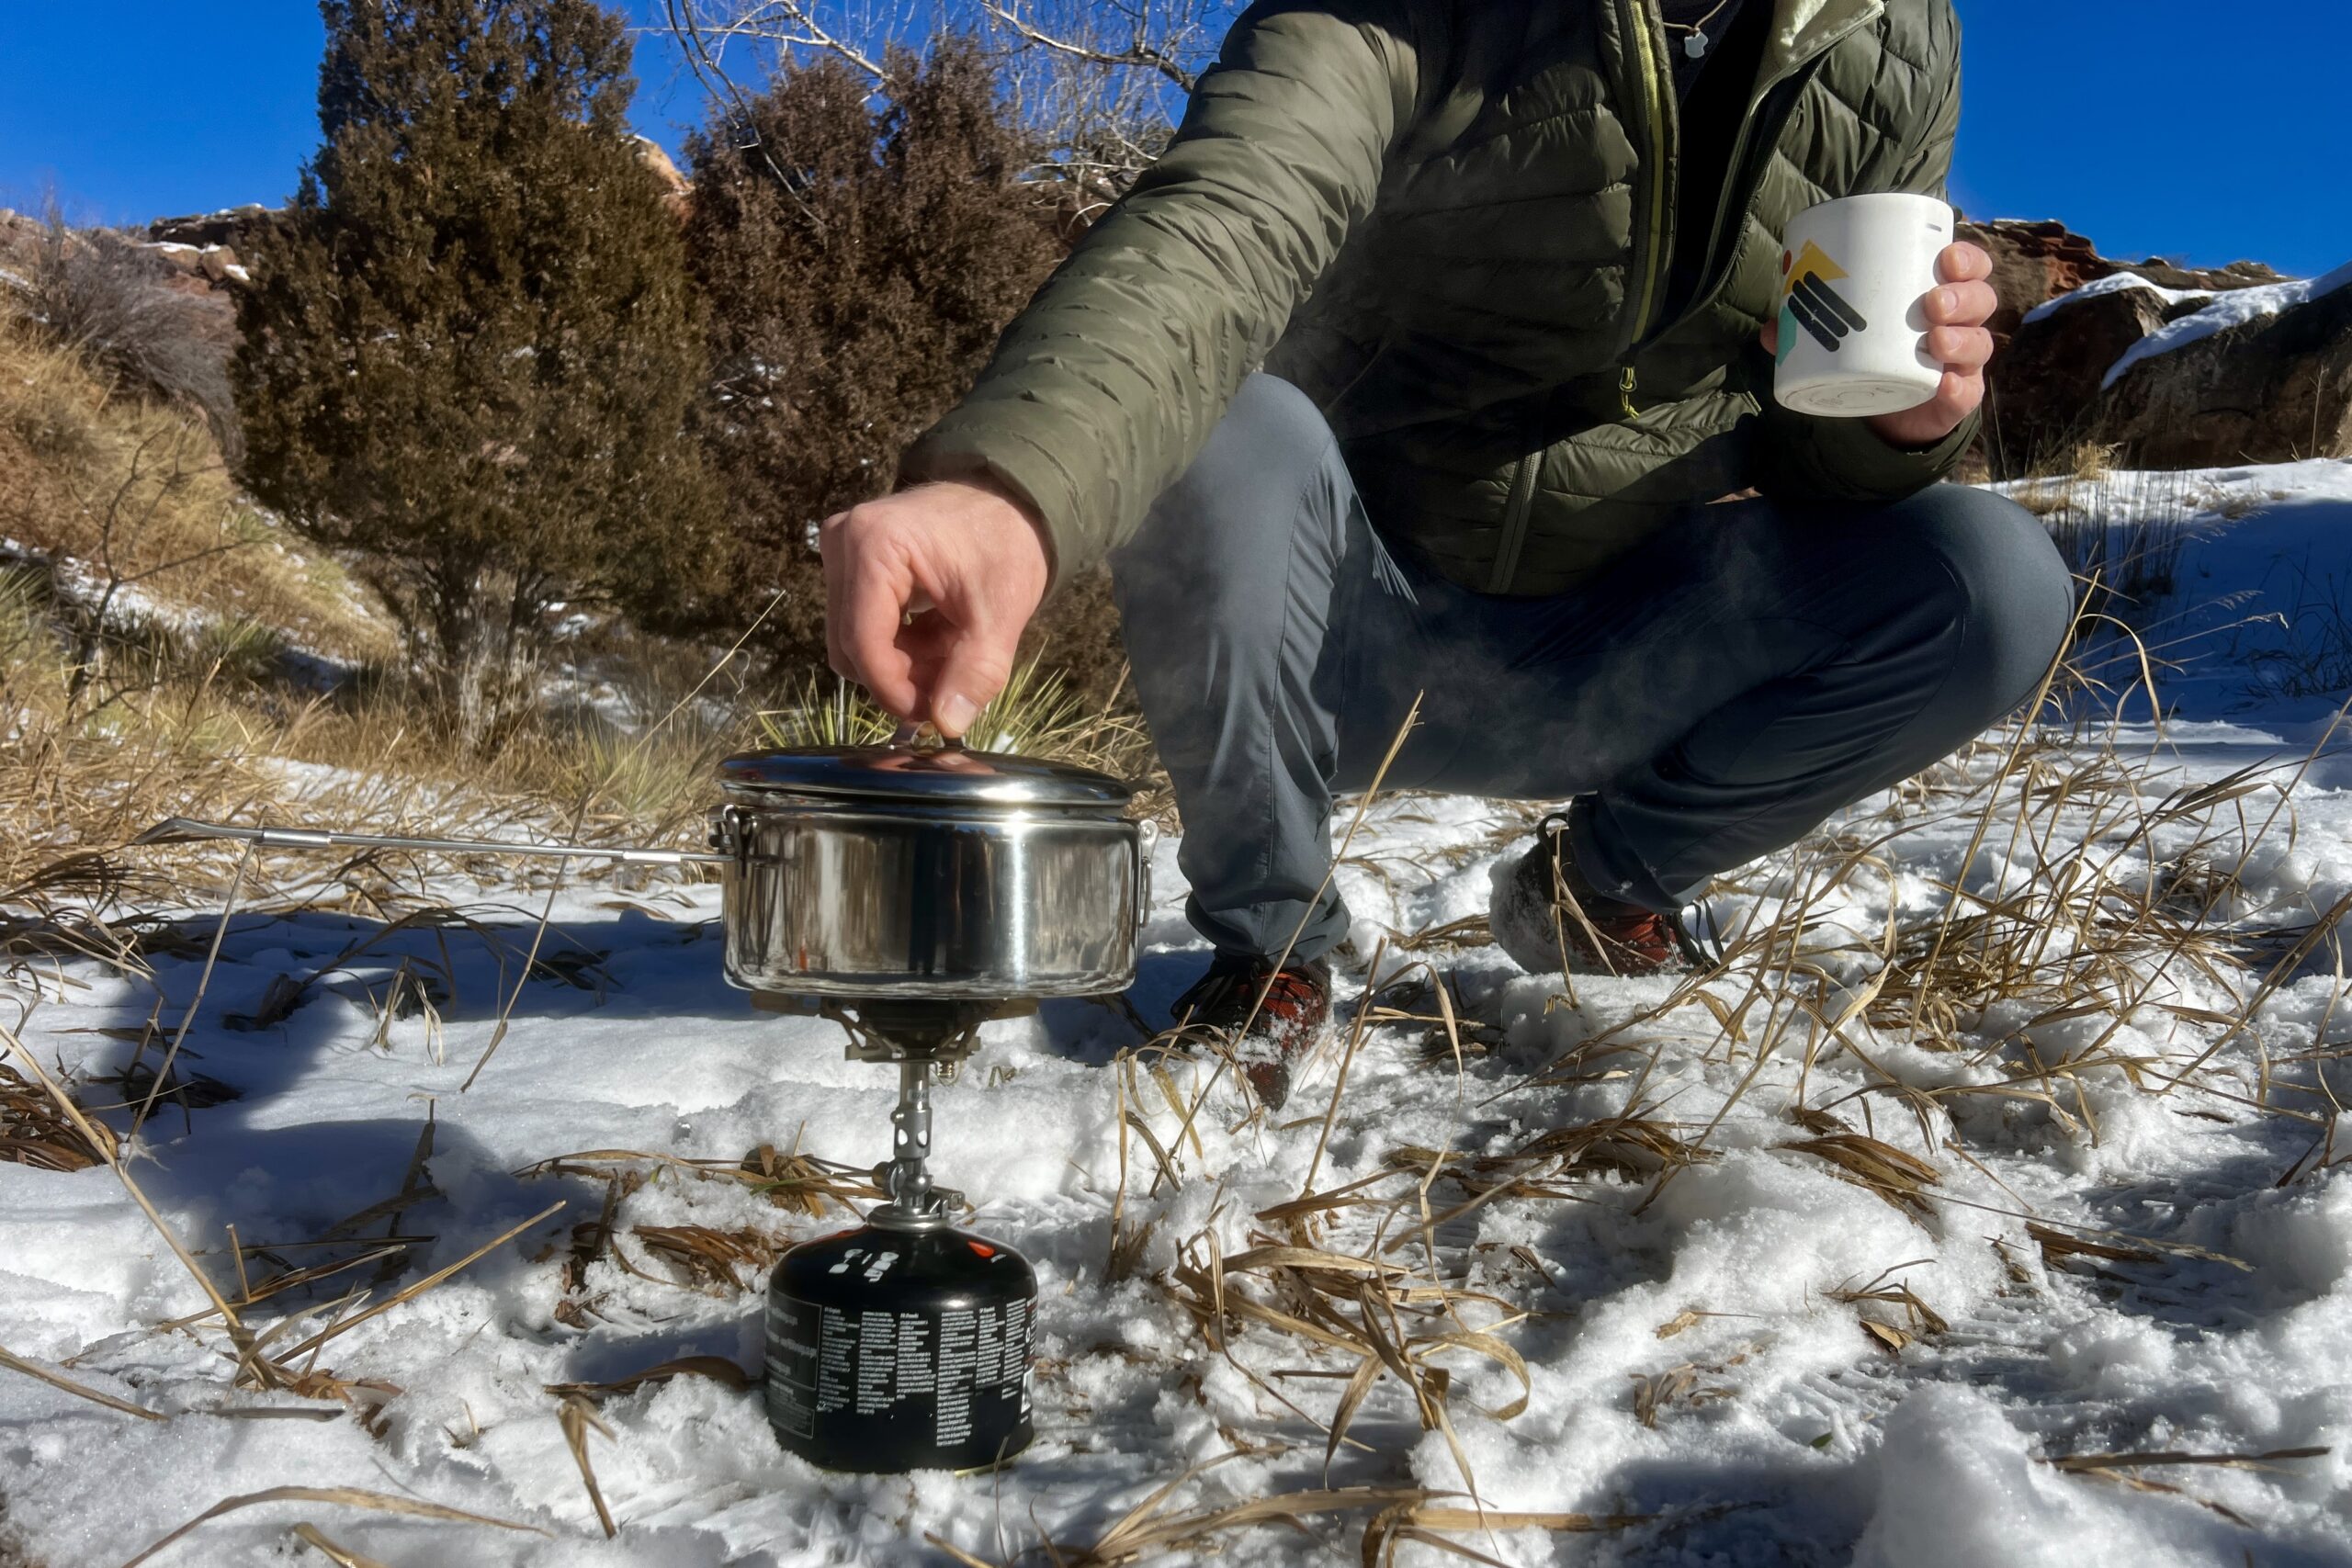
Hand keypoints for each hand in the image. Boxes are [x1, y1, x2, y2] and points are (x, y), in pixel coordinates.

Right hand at [820, 479, 1049, 737]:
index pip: (863, 642)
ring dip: (901, 661)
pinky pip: (860, 623)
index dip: (892, 690)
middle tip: (950, 684)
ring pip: (854, 640)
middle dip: (899, 676)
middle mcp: (843, 543)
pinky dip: (899, 643)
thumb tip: (947, 724)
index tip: (930, 716)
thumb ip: (975, 671)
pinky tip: (939, 636)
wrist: (1008, 500)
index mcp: (875, 546)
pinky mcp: (849, 562)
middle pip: (851, 645)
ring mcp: (840, 550)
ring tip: (952, 651)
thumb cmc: (1005, 544)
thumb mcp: (1000, 613)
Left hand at [1758, 240, 1997, 446]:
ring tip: (1935, 341)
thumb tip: (1770, 328)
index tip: (1945, 257)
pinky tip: (1946, 385)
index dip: (1966, 259)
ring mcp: (1963, 363)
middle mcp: (1960, 325)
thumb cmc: (1873, 357)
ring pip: (1979, 343)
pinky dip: (1958, 389)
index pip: (1969, 269)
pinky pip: (1967, 393)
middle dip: (1962, 296)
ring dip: (1962, 339)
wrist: (1887, 416)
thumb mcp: (1847, 338)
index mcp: (1939, 296)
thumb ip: (1809, 332)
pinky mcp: (1958, 399)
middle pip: (1980, 300)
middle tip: (1932, 303)